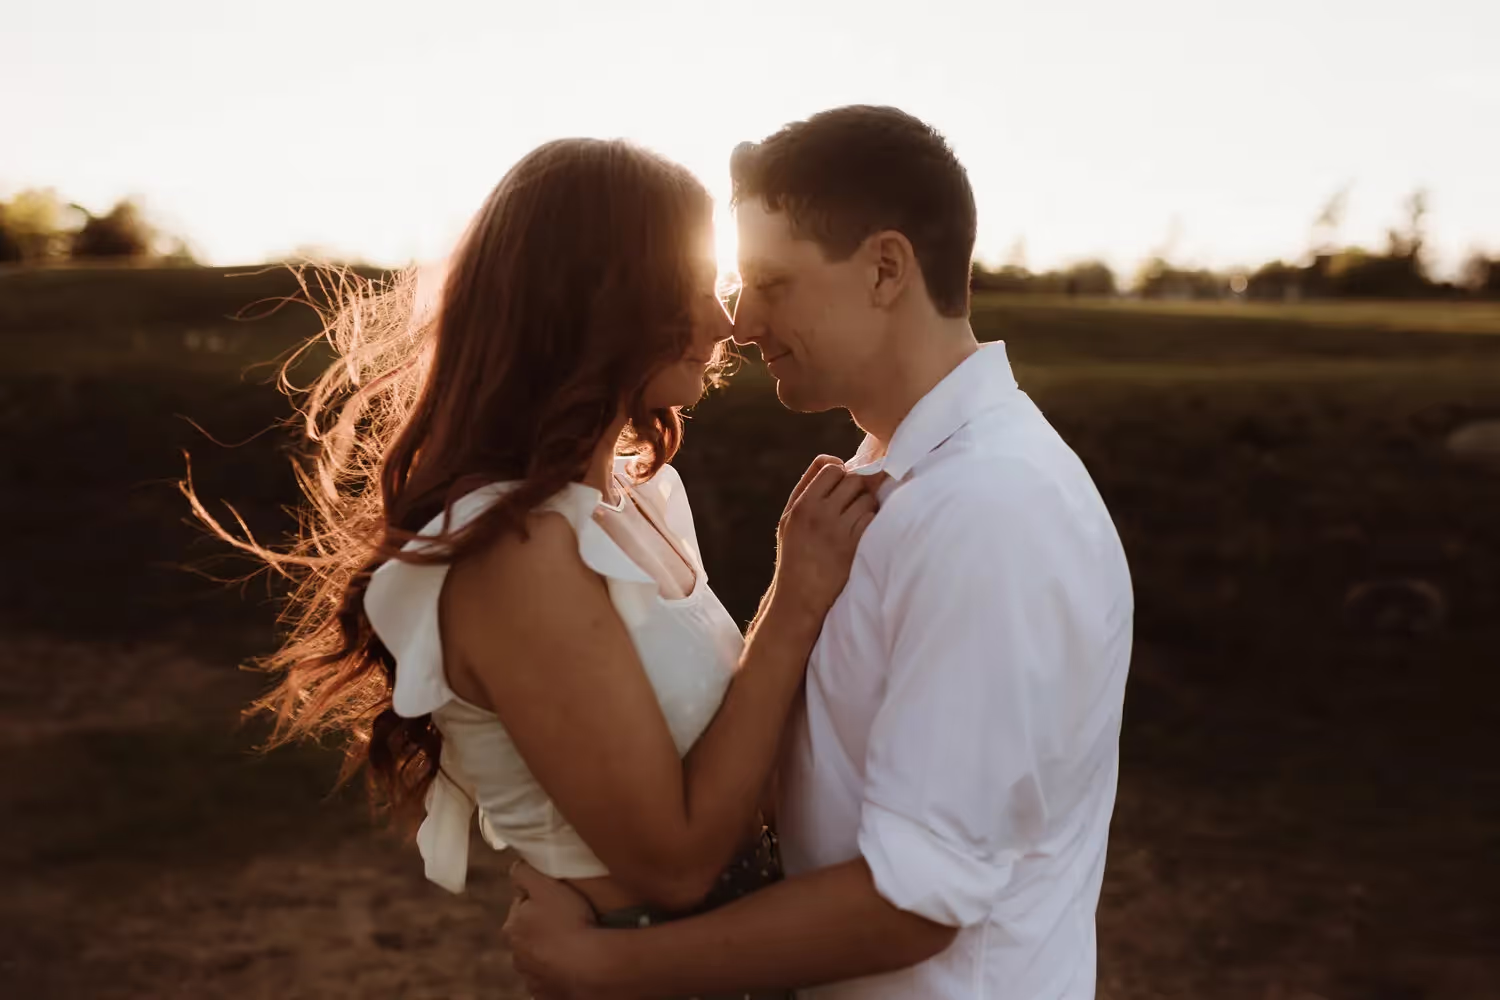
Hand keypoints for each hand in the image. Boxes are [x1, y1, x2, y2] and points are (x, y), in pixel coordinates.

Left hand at [503, 862, 611, 998]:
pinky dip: (561, 970)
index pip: (521, 905)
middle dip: (543, 925)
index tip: (557, 897)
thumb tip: (515, 866)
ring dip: (552, 949)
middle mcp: (516, 955)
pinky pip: (552, 977)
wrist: (589, 966)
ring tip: (576, 941)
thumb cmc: (568, 922)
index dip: (539, 898)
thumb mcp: (546, 885)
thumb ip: (524, 872)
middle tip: (569, 919)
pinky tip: (575, 962)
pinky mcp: (547, 993)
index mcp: (512, 927)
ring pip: (540, 956)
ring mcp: (532, 977)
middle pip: (529, 932)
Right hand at [771, 455, 878, 617]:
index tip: (843, 484)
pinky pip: (873, 519)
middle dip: (858, 486)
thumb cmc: (795, 553)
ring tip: (857, 518)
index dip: (841, 472)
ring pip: (867, 498)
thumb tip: (835, 460)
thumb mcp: (788, 519)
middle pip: (853, 479)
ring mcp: (838, 530)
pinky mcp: (855, 546)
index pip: (831, 467)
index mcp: (802, 504)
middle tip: (855, 500)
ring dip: (867, 504)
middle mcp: (819, 514)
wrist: (800, 596)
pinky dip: (872, 521)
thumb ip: (807, 487)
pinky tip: (863, 531)